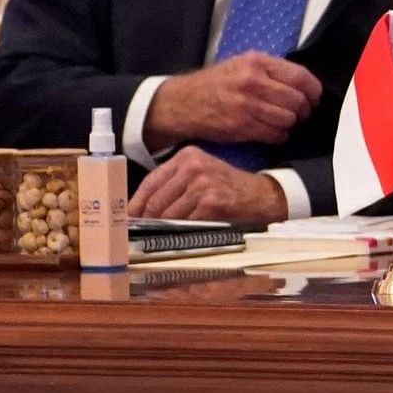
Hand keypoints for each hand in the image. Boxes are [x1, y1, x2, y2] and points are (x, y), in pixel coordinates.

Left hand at [129, 148, 291, 223]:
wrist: (263, 195)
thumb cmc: (230, 187)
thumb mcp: (202, 173)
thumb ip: (176, 182)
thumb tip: (144, 205)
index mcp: (187, 156)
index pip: (151, 181)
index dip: (137, 201)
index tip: (129, 214)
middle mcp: (193, 166)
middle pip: (156, 199)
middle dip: (146, 218)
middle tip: (138, 230)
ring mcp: (203, 184)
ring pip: (169, 213)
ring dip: (161, 228)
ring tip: (156, 235)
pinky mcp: (212, 202)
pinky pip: (186, 222)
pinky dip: (180, 231)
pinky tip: (178, 236)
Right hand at [146, 53, 321, 149]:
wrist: (182, 103)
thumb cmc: (215, 83)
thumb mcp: (241, 64)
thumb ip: (271, 71)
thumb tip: (304, 84)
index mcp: (256, 62)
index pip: (301, 77)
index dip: (313, 91)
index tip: (313, 97)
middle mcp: (253, 81)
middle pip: (298, 101)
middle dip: (303, 110)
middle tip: (299, 112)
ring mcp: (247, 105)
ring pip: (288, 119)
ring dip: (290, 123)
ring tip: (281, 120)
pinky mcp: (241, 126)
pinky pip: (275, 135)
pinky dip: (278, 135)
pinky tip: (270, 130)